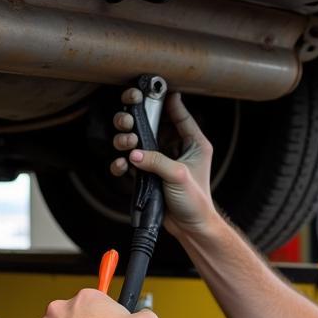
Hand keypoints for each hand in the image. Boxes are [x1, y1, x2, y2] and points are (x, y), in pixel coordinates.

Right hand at [111, 90, 217, 237]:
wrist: (190, 228)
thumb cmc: (195, 202)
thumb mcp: (178, 176)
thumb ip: (156, 161)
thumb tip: (134, 152)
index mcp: (193, 143)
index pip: (180, 115)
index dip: (167, 101)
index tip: (153, 90)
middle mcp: (176, 148)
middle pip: (153, 124)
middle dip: (137, 121)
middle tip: (127, 121)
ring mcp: (161, 160)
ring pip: (138, 140)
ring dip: (127, 139)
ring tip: (125, 145)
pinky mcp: (149, 174)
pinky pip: (131, 161)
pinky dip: (123, 162)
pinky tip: (122, 166)